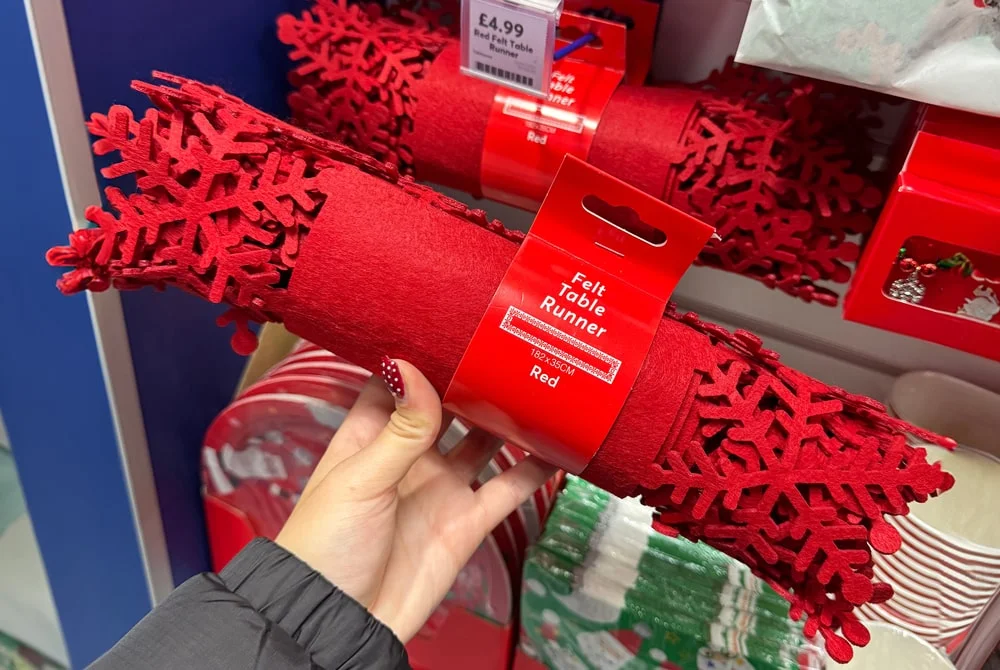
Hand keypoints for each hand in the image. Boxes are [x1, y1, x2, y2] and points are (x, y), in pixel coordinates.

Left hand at [276, 358, 557, 641]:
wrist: (339, 621)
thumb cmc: (324, 547)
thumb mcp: (359, 480)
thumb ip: (399, 429)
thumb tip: (414, 368)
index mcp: (369, 438)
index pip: (399, 384)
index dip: (423, 356)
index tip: (454, 326)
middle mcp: (408, 458)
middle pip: (449, 407)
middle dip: (474, 381)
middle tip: (508, 348)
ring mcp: (440, 488)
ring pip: (484, 442)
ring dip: (508, 419)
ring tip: (538, 386)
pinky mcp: (466, 522)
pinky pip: (507, 489)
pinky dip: (534, 470)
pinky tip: (557, 447)